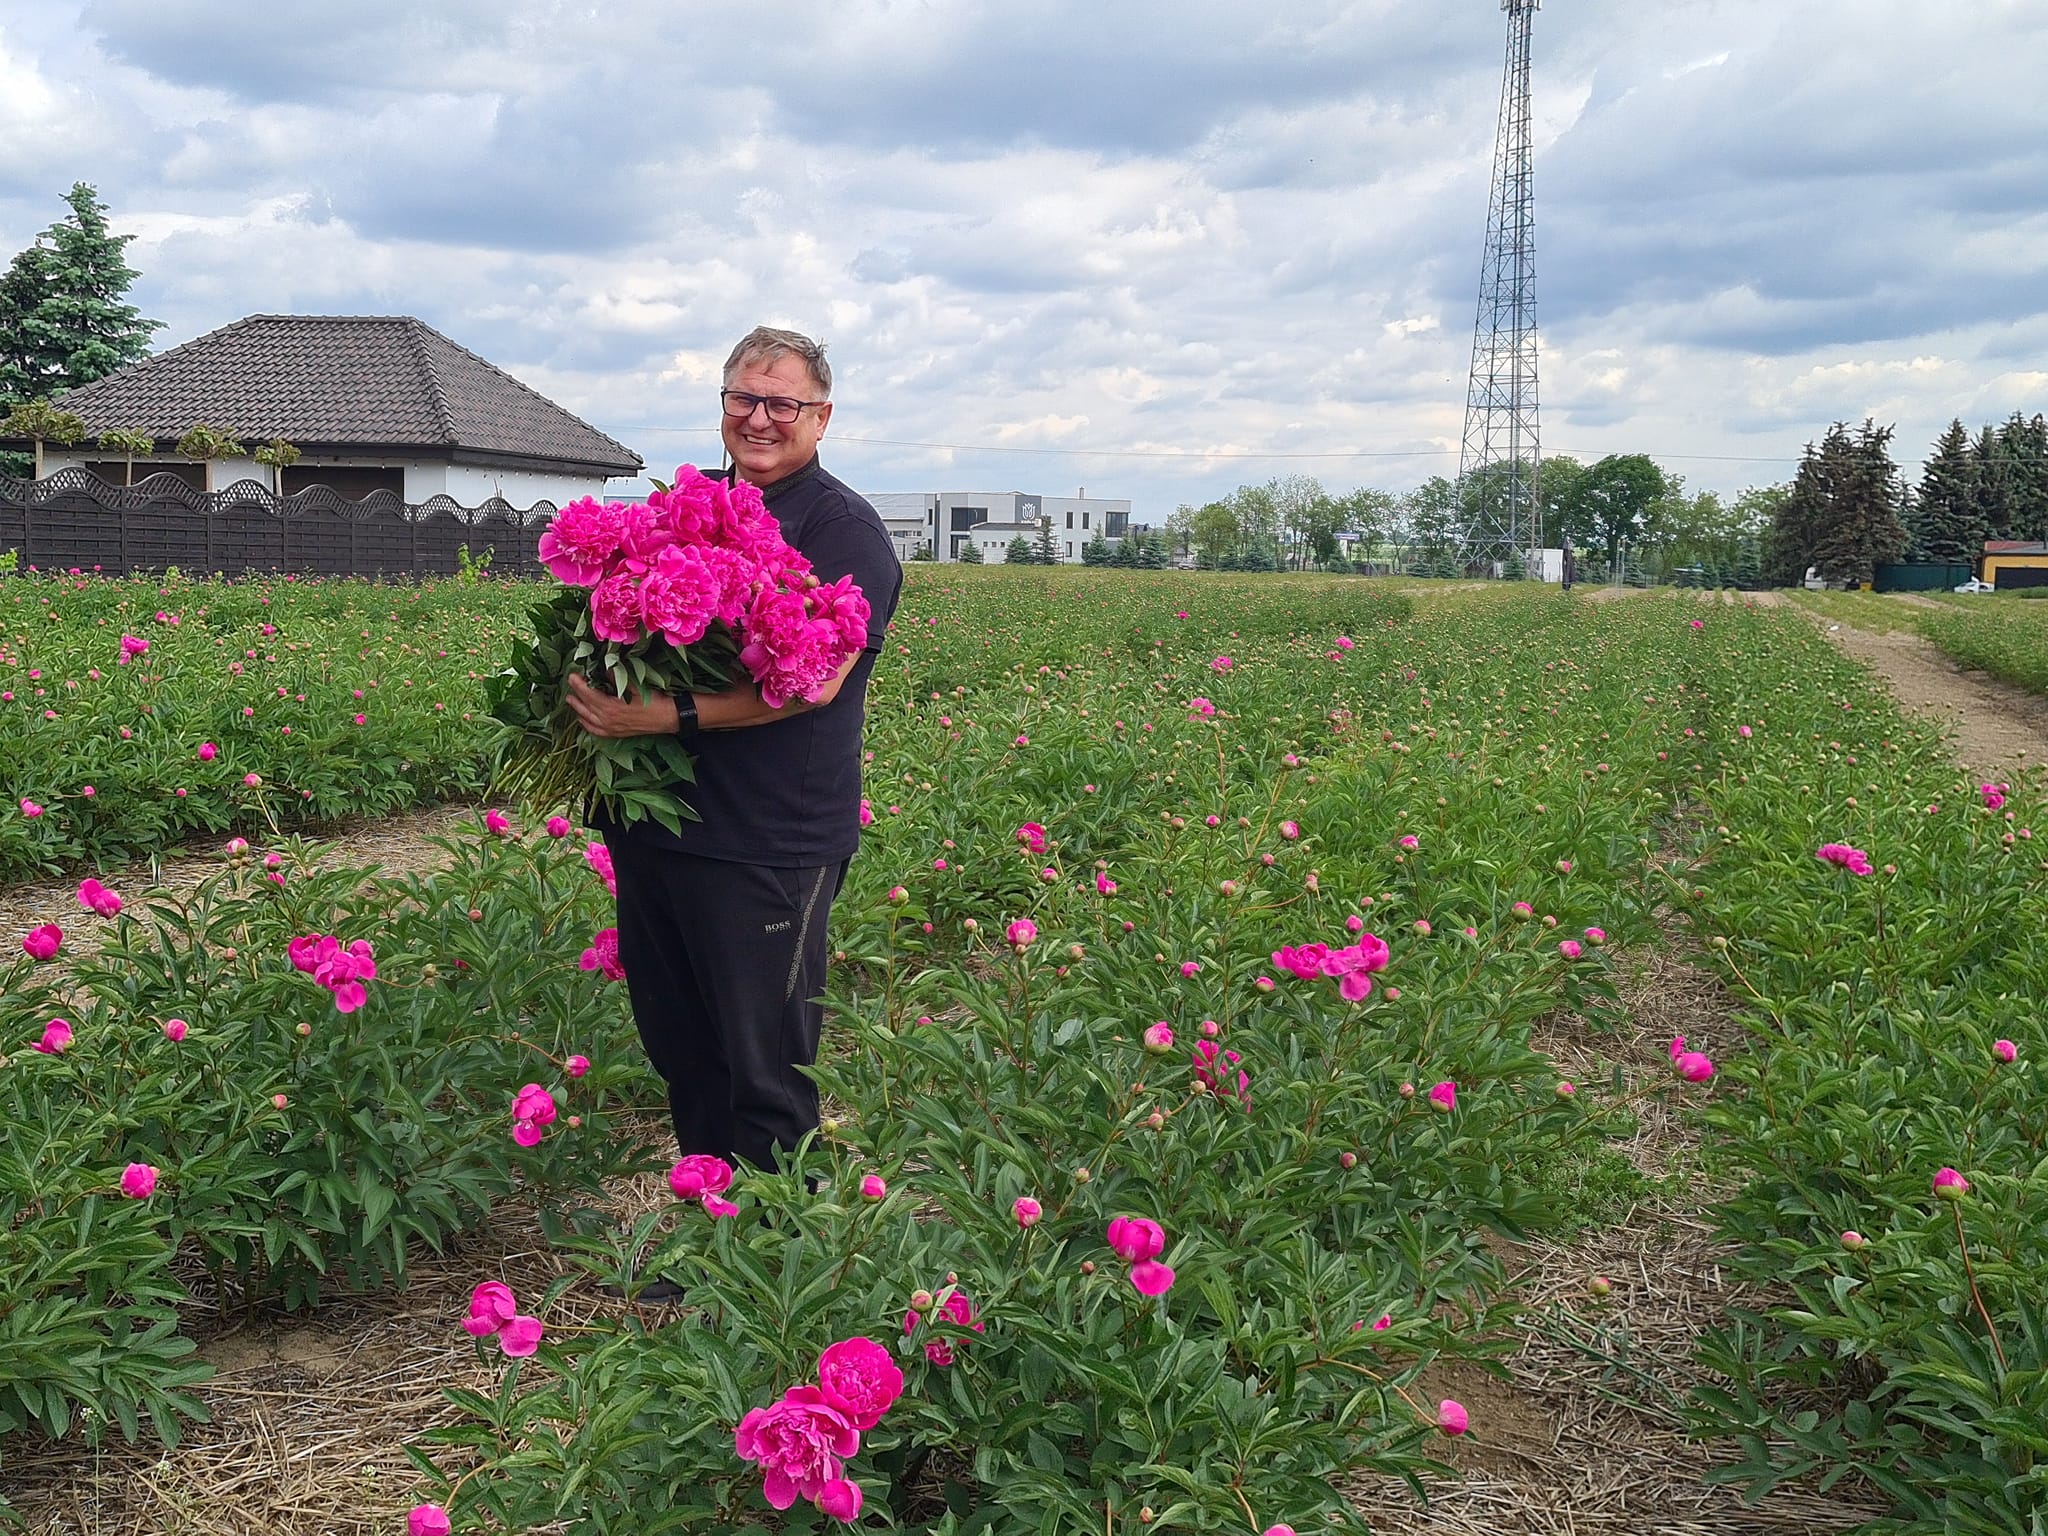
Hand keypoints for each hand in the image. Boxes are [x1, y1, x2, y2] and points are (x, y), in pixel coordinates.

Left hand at [565, 673, 679, 738]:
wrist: (668, 717)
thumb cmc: (653, 700)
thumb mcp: (635, 685)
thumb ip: (616, 678)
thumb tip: (603, 670)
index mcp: (610, 707)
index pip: (588, 693)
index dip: (578, 684)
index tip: (572, 675)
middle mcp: (607, 720)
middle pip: (585, 705)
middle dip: (576, 693)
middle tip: (571, 682)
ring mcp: (611, 729)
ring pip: (587, 719)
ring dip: (577, 708)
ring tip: (570, 699)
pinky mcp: (616, 734)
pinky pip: (595, 731)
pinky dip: (586, 725)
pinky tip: (582, 720)